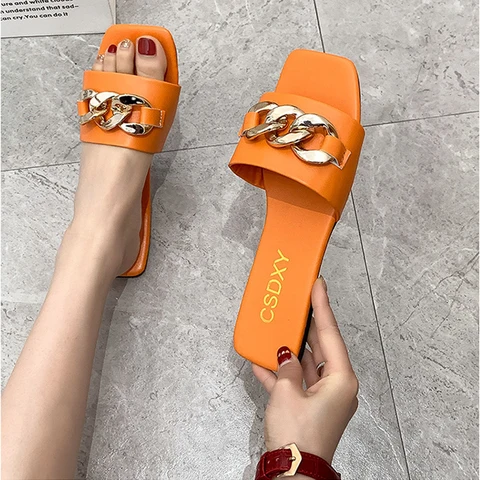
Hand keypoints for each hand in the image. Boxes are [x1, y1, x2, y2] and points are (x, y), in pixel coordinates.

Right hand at [253, 277, 358, 465]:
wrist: (293, 473)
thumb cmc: (298, 432)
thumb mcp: (288, 392)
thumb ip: (287, 368)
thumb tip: (285, 356)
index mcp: (341, 379)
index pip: (330, 334)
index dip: (322, 307)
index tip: (319, 285)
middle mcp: (337, 386)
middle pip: (321, 348)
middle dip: (307, 327)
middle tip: (299, 303)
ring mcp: (323, 397)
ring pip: (307, 365)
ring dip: (291, 351)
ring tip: (279, 327)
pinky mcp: (310, 407)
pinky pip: (296, 383)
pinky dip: (281, 374)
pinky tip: (261, 362)